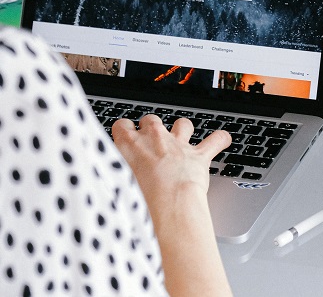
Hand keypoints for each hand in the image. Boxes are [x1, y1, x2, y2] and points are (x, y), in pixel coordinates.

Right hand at [112, 115, 232, 295]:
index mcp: (128, 144)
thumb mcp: (110, 186)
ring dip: (182, 129)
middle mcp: (154, 139)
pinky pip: (216, 140)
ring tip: (181, 138)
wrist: (167, 206)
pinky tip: (222, 139)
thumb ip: (106, 175)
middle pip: (151, 120)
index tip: (124, 138)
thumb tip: (95, 180)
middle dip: (151, 128)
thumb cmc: (137, 201)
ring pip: (182, 124)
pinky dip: (220, 139)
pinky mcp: (199, 156)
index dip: (125, 132)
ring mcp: (178, 145)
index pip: (122, 125)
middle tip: (150, 143)